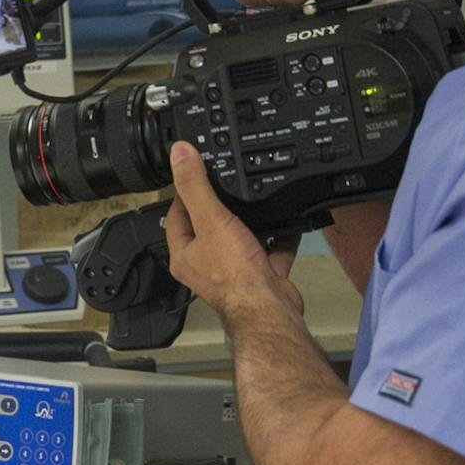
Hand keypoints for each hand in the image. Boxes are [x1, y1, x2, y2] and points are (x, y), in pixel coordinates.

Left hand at [163, 141, 304, 323]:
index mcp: (184, 254)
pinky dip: (280, 237)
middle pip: (208, 226)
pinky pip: (271, 250)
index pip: (176, 214)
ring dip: (249, 221)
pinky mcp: (261, 276)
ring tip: (255, 198)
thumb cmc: (234, 275)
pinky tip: (288, 221)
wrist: (270, 310)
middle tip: (227, 181)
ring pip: (240, 239)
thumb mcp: (211, 219)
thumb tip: (179, 153)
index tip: (195, 171)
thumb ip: (195, 185)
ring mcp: (234, 272)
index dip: (184, 191)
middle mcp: (205, 265)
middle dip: (219, 205)